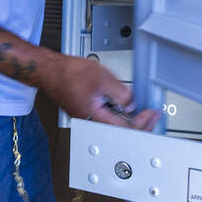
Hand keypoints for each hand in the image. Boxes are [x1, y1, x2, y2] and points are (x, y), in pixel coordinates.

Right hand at [43, 54, 157, 131]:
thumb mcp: (103, 78)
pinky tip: (122, 105)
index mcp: (96, 117)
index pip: (126, 129)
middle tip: (152, 115)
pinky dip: (117, 114)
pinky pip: (105, 117)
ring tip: (140, 110)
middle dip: (140, 124)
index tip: (152, 114)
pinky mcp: (84, 111)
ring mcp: (87, 118)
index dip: (143, 123)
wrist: (49, 70)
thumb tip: (131, 104)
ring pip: (113, 124)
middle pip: (120, 131)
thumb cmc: (68, 73)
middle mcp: (90, 122)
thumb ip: (121, 94)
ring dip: (128, 119)